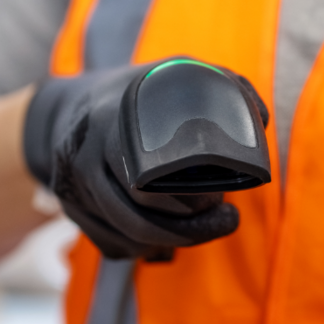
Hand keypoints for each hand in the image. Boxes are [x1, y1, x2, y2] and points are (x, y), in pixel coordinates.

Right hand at [22, 56, 268, 259]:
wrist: (64, 110)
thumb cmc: (135, 94)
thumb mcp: (174, 74)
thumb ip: (220, 87)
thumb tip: (259, 119)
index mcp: (110, 123)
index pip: (146, 183)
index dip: (189, 206)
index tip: (224, 203)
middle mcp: (84, 158)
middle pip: (137, 219)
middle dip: (189, 230)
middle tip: (226, 220)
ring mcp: (73, 189)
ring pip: (125, 239)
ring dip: (170, 243)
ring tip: (204, 229)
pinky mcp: (71, 212)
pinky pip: (111, 246)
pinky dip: (143, 249)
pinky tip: (167, 237)